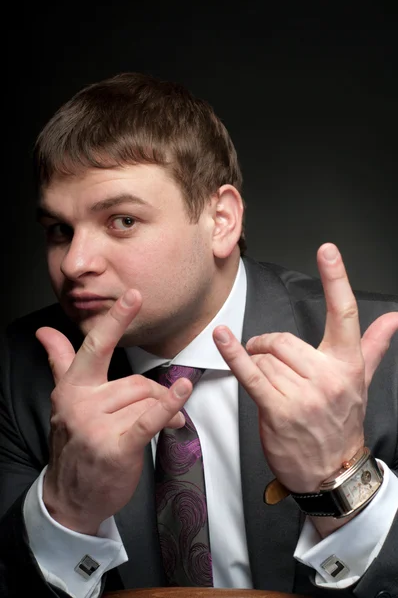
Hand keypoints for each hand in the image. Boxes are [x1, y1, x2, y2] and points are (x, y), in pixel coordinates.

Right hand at [36, 289, 191, 534]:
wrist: (70, 496)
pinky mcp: (116, 448)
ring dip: (164, 411)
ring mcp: (96, 427)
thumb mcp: (65, 400)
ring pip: (146, 401)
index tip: (133, 296)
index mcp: (73, 388)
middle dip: (154, 396)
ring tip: (165, 424)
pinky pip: (148, 420)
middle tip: (161, 409)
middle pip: (137, 382)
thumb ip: (60, 361)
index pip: (96, 347)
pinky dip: (169, 406)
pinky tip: (182, 391)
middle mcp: (81, 404)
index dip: (116, 320)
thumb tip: (44, 331)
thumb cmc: (75, 444)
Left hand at [213, 243, 397, 493]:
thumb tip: (394, 317)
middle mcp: (328, 377)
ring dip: (258, 367)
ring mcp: (303, 395)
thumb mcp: (360, 381)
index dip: (336, 279)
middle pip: (282, 340)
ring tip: (271, 385)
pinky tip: (222, 338)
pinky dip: (233, 355)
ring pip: (265, 360)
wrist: (332, 470)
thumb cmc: (342, 421)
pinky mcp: (277, 410)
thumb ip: (375, 345)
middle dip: (268, 348)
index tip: (328, 251)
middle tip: (269, 361)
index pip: (344, 314)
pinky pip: (251, 375)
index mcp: (347, 364)